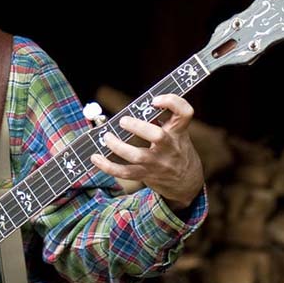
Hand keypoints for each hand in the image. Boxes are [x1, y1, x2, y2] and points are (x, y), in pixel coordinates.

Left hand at [89, 94, 203, 208]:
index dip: (171, 102)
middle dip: (138, 127)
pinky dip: (108, 166)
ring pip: (138, 156)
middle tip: (123, 120)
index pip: (184, 113)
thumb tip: (136, 105)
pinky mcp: (146, 175)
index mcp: (178, 132)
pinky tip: (96, 158)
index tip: (154, 100)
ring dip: (118, 146)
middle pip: (158, 136)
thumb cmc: (178, 150)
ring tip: (107, 137)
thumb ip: (163, 118)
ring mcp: (158, 163)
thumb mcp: (177, 133)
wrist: (187, 182)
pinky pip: (125, 172)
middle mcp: (170, 147)